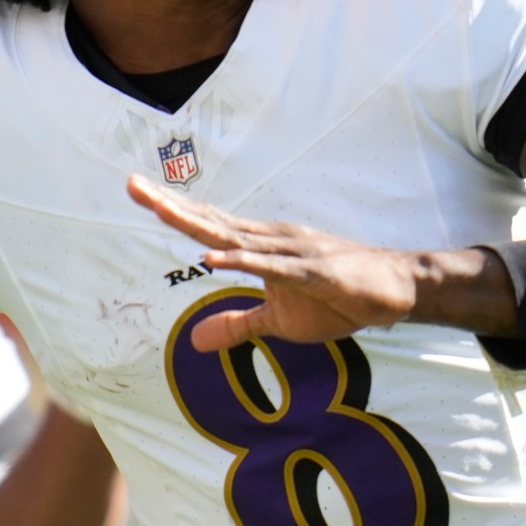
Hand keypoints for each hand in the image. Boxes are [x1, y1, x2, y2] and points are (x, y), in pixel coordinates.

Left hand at [130, 177, 419, 352]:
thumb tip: (194, 341)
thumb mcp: (278, 322)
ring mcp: (291, 252)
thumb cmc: (338, 298)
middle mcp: (270, 239)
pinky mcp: (314, 270)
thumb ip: (236, 326)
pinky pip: (271, 266)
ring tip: (160, 210)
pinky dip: (242, 261)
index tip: (138, 192)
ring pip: (235, 236)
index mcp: (260, 246)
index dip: (173, 210)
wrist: (394, 290)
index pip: (208, 224)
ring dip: (197, 223)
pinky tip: (213, 256)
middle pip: (211, 220)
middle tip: (131, 185)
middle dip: (170, 204)